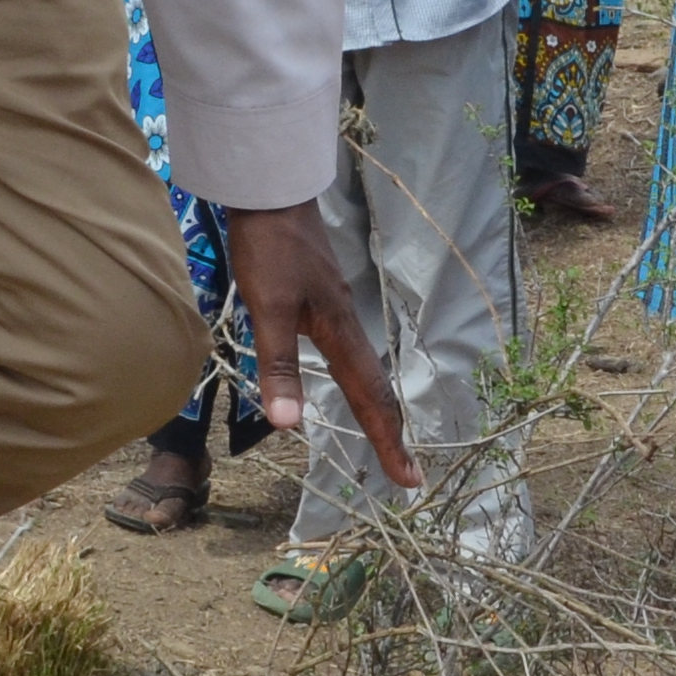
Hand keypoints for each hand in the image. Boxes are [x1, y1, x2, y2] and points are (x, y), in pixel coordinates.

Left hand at [219, 204, 418, 487]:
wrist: (273, 194)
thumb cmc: (271, 249)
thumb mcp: (268, 308)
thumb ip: (278, 365)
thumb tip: (288, 425)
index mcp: (341, 333)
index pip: (371, 399)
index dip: (387, 441)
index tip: (408, 481)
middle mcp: (347, 327)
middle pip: (377, 389)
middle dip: (391, 433)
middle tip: (405, 472)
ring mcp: (337, 312)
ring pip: (366, 371)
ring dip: (376, 409)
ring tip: (384, 438)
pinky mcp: (323, 301)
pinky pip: (351, 353)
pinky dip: (359, 382)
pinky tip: (348, 381)